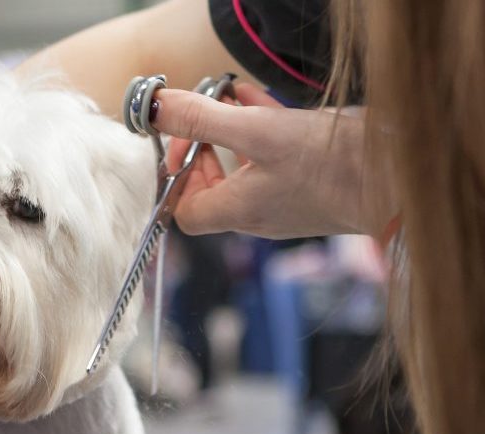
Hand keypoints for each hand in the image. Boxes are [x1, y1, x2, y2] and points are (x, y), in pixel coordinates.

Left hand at [154, 84, 393, 238]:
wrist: (398, 176)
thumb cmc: (330, 166)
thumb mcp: (257, 133)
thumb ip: (204, 120)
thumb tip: (158, 109)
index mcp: (239, 210)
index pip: (185, 213)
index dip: (175, 180)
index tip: (182, 144)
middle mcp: (258, 212)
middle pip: (210, 189)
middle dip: (201, 148)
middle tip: (203, 118)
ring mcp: (283, 199)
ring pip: (242, 168)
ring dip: (229, 133)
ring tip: (228, 99)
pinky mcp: (307, 181)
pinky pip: (271, 157)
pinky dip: (258, 128)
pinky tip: (256, 97)